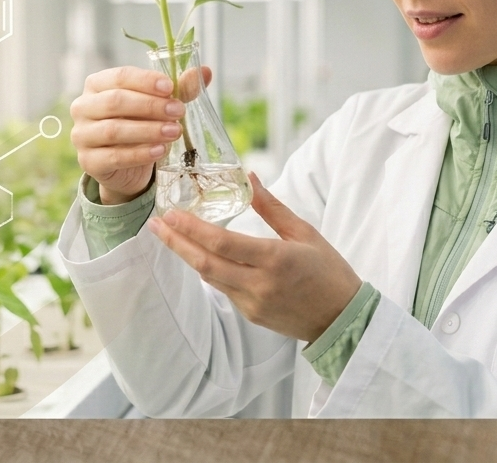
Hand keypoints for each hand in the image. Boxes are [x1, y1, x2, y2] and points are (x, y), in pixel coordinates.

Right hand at [70, 64, 212, 203]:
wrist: (126, 165)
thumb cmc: (140, 124)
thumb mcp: (159, 105)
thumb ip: (179, 89)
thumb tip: (205, 71)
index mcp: (97, 84)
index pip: (119, 76)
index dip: (145, 81)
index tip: (170, 87)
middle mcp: (83, 107)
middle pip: (115, 101)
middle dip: (150, 106)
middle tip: (178, 111)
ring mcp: (82, 135)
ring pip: (113, 130)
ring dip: (148, 130)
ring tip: (175, 132)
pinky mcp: (89, 162)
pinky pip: (114, 157)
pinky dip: (139, 154)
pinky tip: (159, 151)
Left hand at [146, 172, 362, 343]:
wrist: (342, 319)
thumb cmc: (329, 271)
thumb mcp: (305, 233)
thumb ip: (272, 207)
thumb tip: (249, 177)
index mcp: (275, 259)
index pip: (222, 242)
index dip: (191, 228)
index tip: (170, 213)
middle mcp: (259, 284)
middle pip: (205, 263)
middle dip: (175, 242)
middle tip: (155, 224)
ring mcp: (252, 303)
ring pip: (210, 277)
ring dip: (188, 255)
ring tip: (170, 234)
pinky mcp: (250, 315)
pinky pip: (223, 288)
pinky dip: (210, 269)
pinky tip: (200, 254)